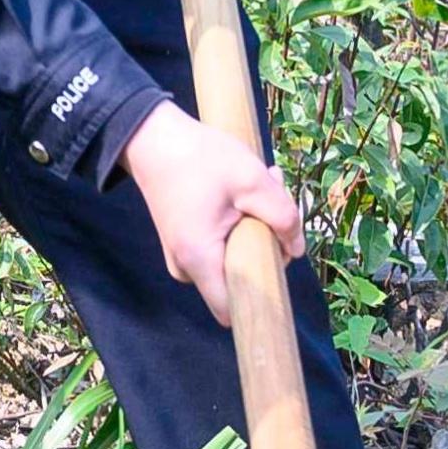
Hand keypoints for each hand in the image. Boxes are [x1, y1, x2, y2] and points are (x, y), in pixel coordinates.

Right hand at [122, 99, 303, 330]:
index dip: (261, 300)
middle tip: (273, 200)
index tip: (279, 266)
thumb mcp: (252, 179)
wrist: (151, 137)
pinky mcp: (183, 243)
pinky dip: (237, 225)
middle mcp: (186, 268)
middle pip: (240, 280)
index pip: (233, 311)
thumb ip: (283, 217)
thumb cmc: (199, 157)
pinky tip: (243, 192)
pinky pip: (219, 248)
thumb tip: (296, 248)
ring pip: (233, 260)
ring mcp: (181, 257)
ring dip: (254, 230)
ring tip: (259, 187)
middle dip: (265, 246)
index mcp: (200, 260)